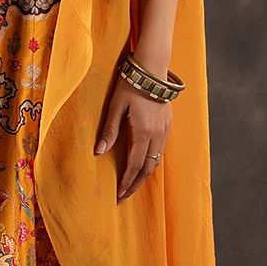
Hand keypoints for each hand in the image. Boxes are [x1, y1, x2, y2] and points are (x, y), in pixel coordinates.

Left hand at [95, 79, 171, 201]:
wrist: (152, 68)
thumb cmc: (130, 84)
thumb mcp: (116, 106)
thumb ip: (109, 130)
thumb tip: (99, 152)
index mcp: (144, 131)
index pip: (135, 165)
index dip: (127, 182)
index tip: (119, 195)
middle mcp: (157, 133)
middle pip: (148, 168)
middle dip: (135, 184)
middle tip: (124, 196)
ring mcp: (164, 129)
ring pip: (156, 160)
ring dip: (144, 174)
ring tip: (131, 184)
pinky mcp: (167, 124)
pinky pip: (161, 149)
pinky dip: (152, 161)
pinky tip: (143, 164)